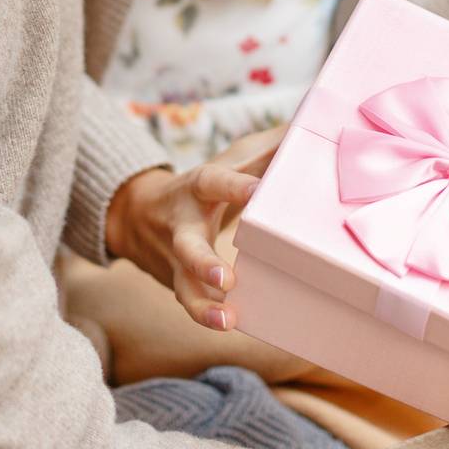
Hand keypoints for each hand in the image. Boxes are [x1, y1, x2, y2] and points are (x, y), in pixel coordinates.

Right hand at [104, 125, 284, 331]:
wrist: (138, 214)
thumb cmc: (206, 185)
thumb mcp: (230, 161)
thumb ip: (267, 150)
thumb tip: (310, 123)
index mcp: (198, 188)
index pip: (214, 182)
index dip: (233, 185)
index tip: (257, 190)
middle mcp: (183, 224)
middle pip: (187, 243)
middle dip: (202, 262)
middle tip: (226, 278)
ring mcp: (177, 258)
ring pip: (183, 284)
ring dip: (201, 304)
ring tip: (227, 318)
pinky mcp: (180, 282)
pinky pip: (190, 302)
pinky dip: (206, 316)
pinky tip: (228, 324)